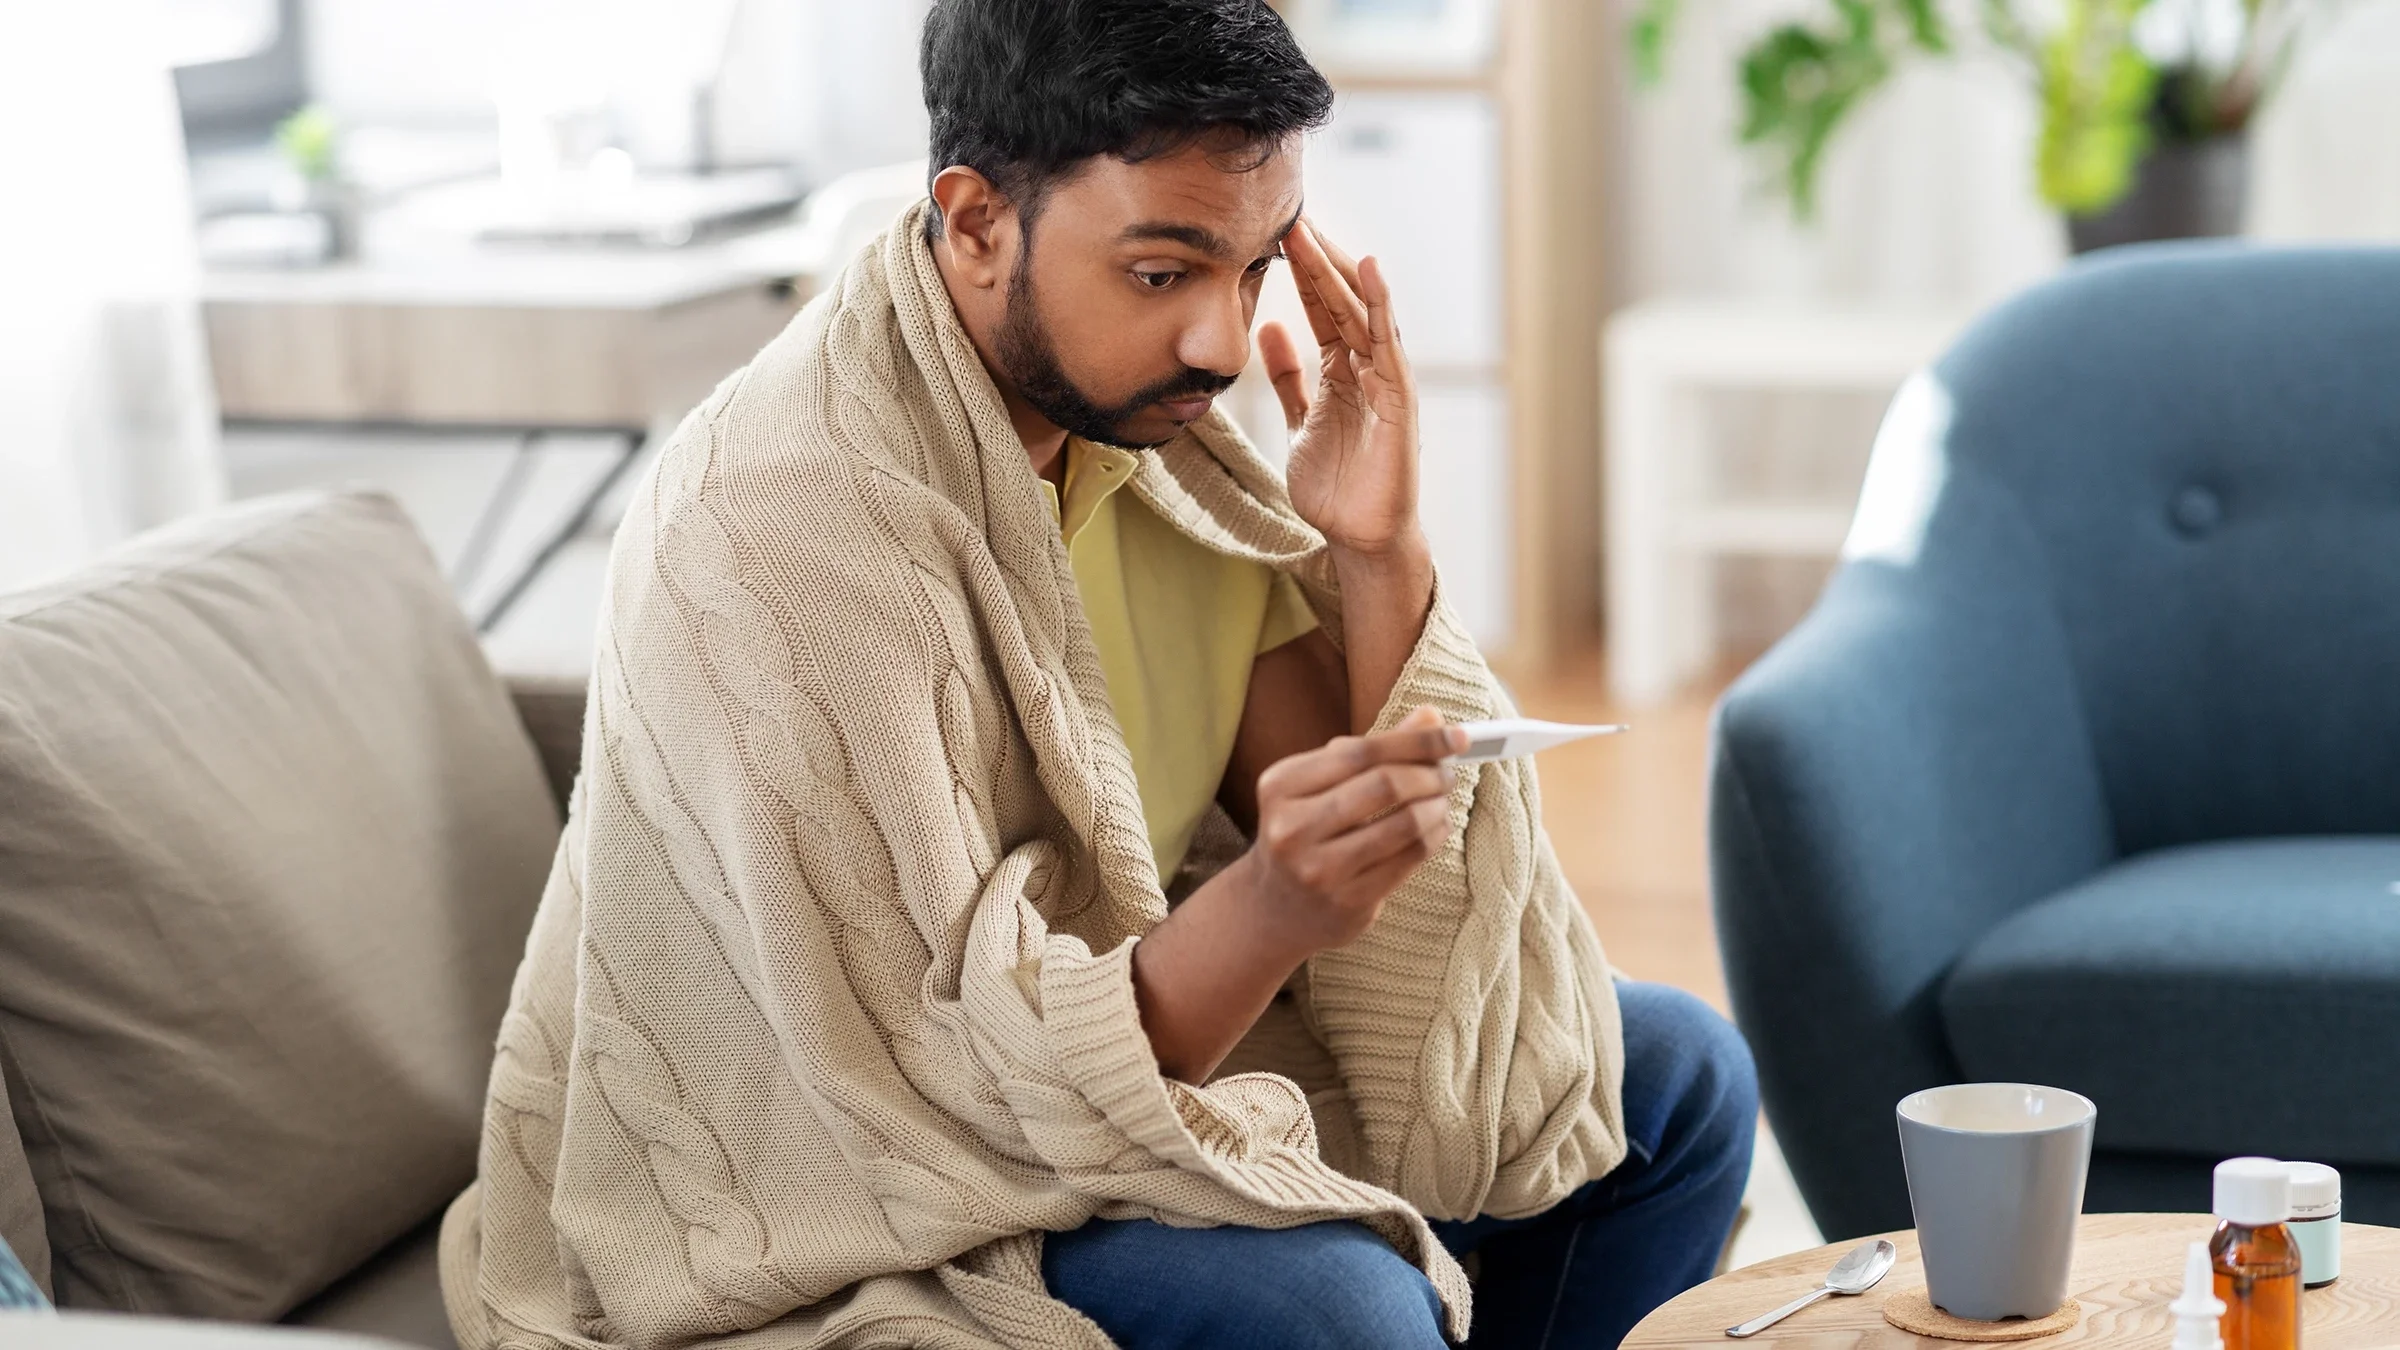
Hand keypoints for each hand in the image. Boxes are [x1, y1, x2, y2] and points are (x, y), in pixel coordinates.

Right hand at [1240, 707, 1463, 954]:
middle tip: (1447, 773)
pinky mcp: (1347, 901)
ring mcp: (1319, 869)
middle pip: (1385, 785)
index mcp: (1280, 785)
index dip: (1417, 740)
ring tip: (1442, 800)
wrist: (1274, 909)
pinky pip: (1409, 859)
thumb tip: (1431, 716)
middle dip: (1430, 774)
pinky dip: (1434, 836)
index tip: (1457, 736)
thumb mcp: (1322, 784)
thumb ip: (1372, 749)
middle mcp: (1292, 827)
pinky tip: (1436, 827)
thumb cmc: (1306, 831)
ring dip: (1437, 806)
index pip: (1362, 751)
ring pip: (1404, 824)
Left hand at [1261, 219, 1423, 559]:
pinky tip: (1369, 272)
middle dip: (1317, 260)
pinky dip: (1380, 307)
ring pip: (1362, 314)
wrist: (1358, 537)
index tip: (1276, 232)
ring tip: (1316, 233)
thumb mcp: (1299, 422)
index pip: (1323, 308)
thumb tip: (1269, 328)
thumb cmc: (1336, 485)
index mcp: (1344, 371)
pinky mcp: (1399, 400)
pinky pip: (1388, 345)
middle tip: (1289, 215)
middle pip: (1342, 302)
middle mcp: (1368, 368)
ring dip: (1340, 273)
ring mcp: (1386, 381)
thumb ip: (1289, 377)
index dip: (1302, 271)